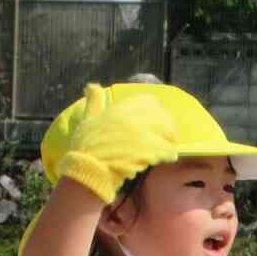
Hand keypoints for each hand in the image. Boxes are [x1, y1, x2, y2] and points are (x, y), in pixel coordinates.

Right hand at [39, 83, 179, 203]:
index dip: (157, 111)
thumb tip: (92, 86)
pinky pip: (167, 149)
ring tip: (168, 149)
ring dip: (169, 140)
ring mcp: (141, 133)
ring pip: (167, 132)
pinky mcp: (148, 151)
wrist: (88, 169)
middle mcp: (133, 117)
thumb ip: (94, 102)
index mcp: (120, 108)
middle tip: (168, 138)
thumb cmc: (86, 147)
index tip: (157, 121)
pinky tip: (169, 158)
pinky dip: (169, 154)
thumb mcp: (87, 119)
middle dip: (167, 127)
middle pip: (162, 116)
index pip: (150, 101)